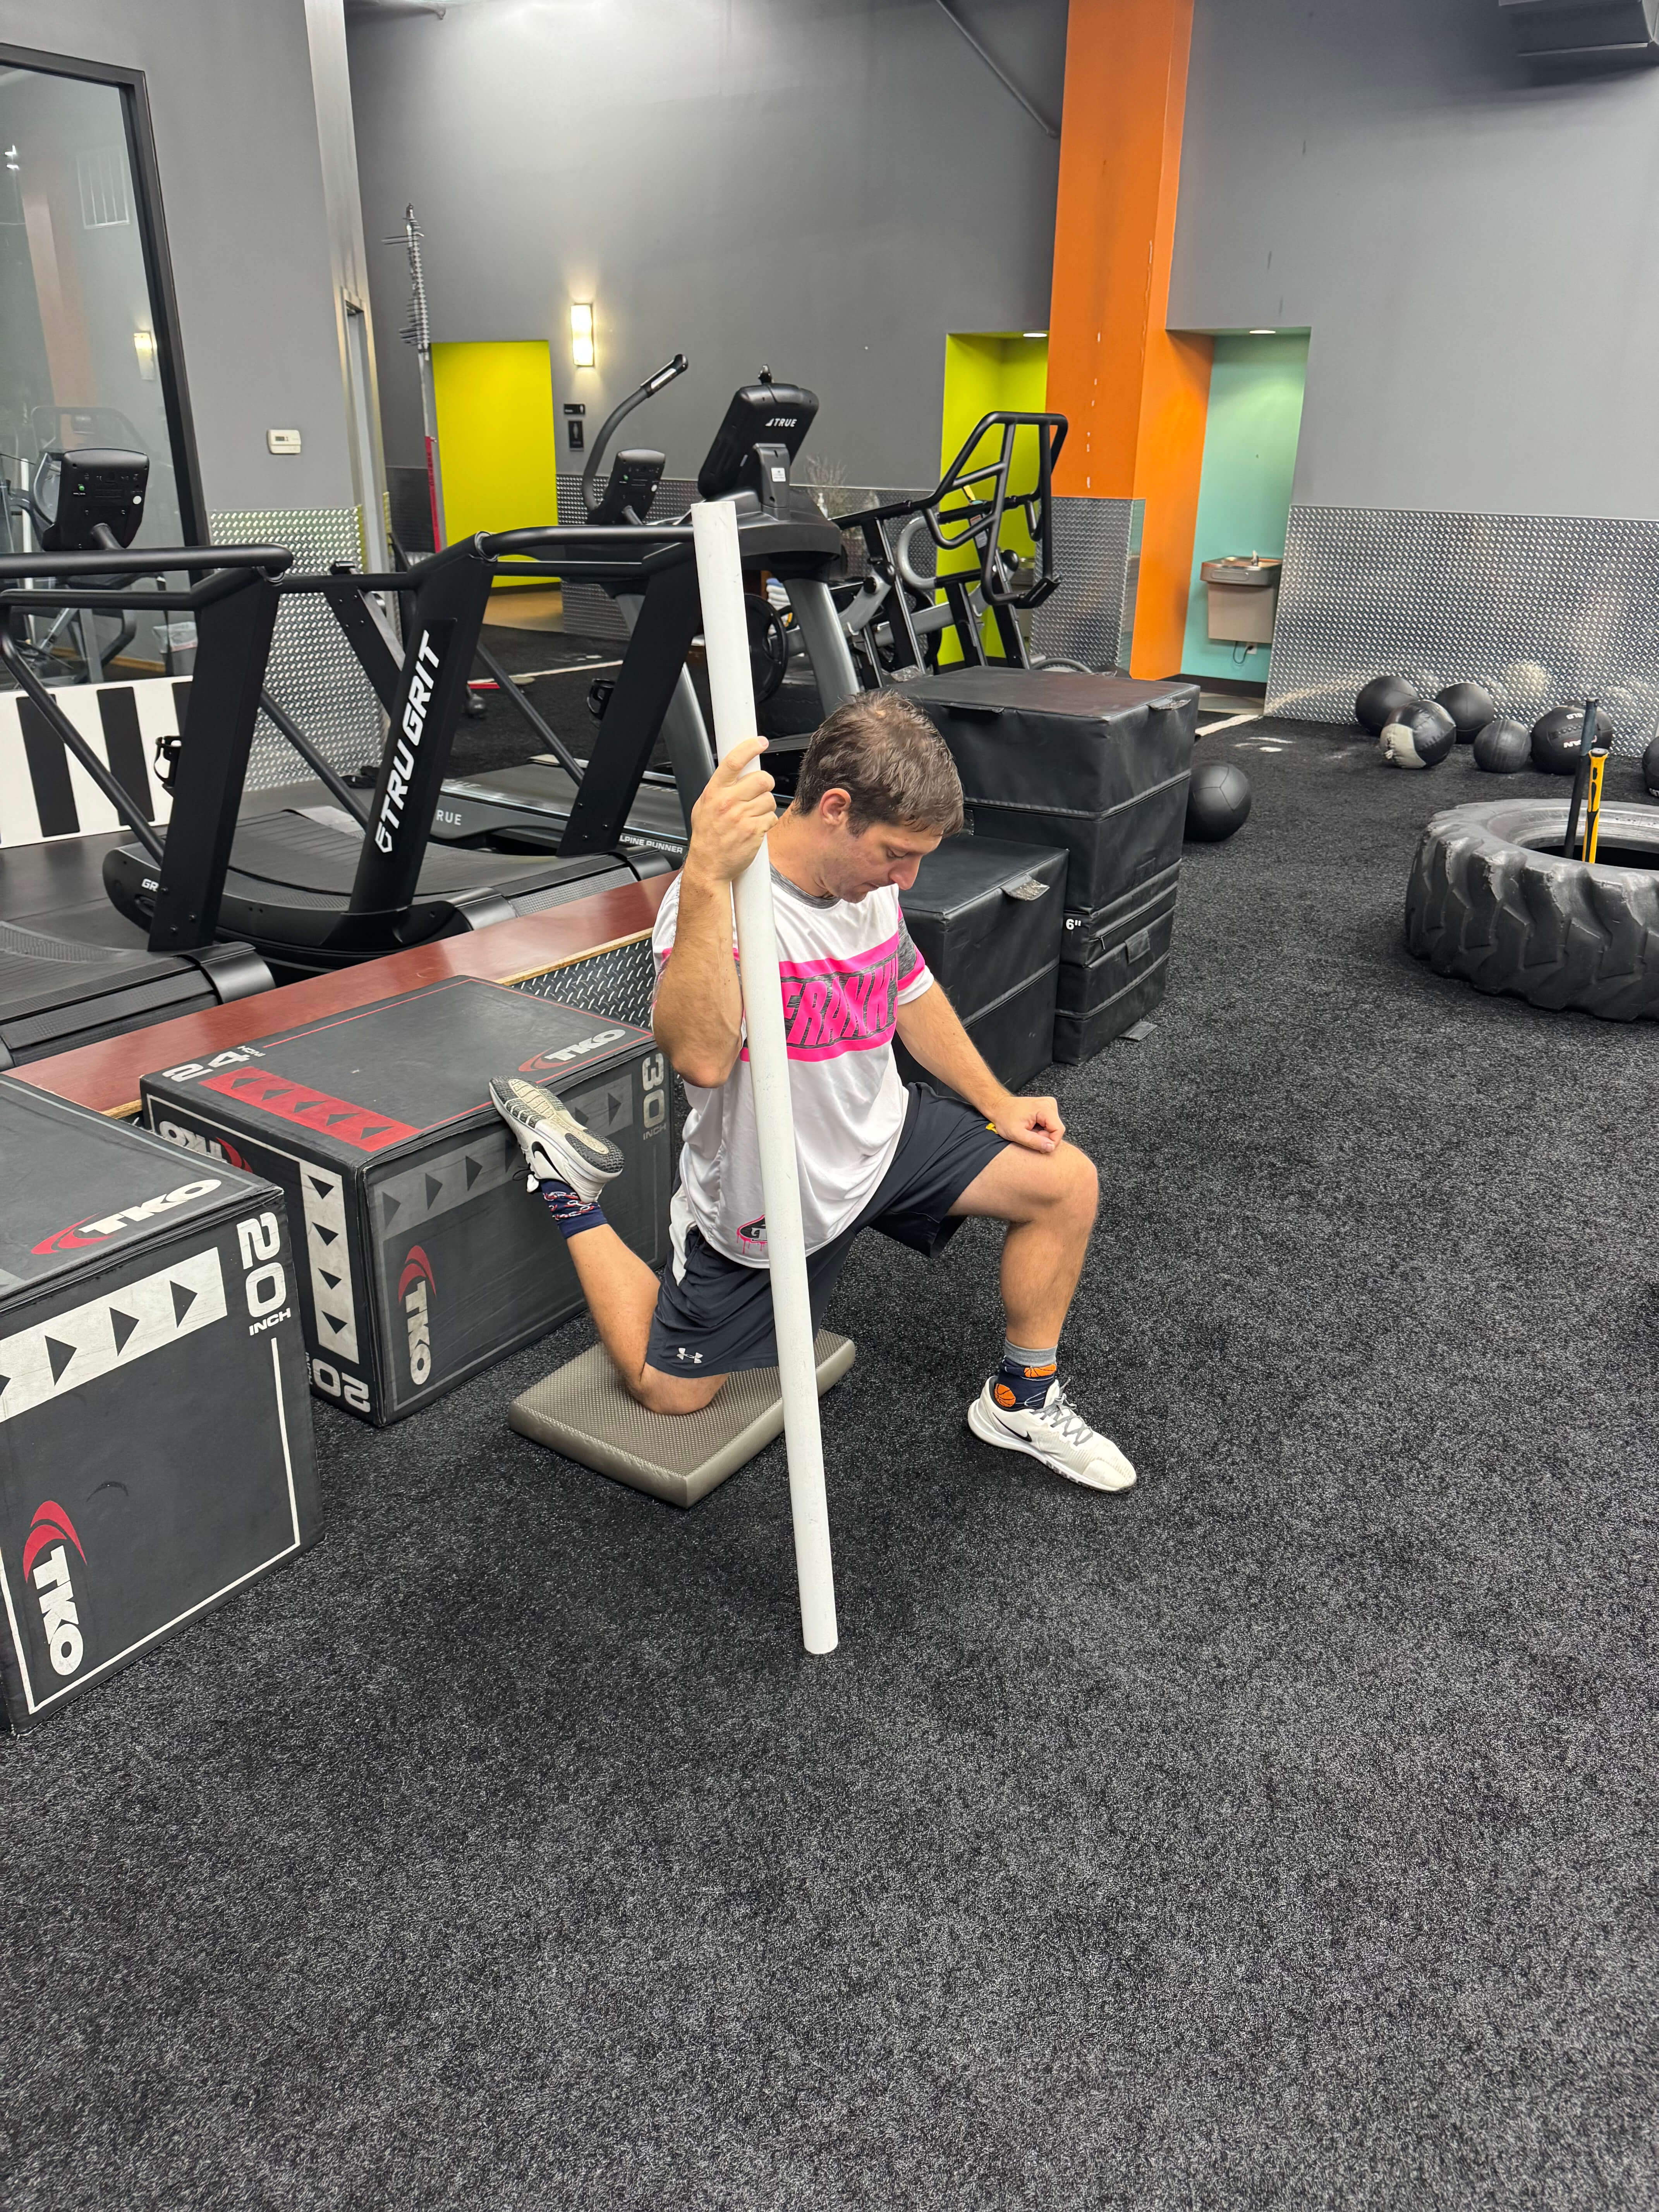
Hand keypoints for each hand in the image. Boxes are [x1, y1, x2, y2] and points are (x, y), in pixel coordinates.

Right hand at [685, 736, 775, 885]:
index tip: (760, 742)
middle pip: (761, 778)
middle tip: (760, 791)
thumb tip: (736, 770)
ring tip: (752, 816)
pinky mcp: (754, 831)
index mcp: (714, 792)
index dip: (749, 748)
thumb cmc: (707, 837)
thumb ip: (720, 788)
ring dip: (765, 807)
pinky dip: (767, 823)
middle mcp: (727, 802)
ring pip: (769, 799)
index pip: (733, 762)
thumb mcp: (704, 806)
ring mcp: (741, 817)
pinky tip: (756, 828)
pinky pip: (771, 818)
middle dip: (765, 784)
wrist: (709, 866)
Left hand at [989, 1093, 1063, 1152]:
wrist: (999, 1107)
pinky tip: (1032, 1127)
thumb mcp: (1017, 1134)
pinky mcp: (1046, 1107)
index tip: (1037, 1143)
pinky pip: (1050, 1124)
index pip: (1058, 1130)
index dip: (1050, 1141)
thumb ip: (1034, 1142)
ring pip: (1054, 1127)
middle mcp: (1049, 1104)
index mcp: (1044, 1108)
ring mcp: (1049, 1104)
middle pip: (1057, 1129)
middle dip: (1045, 1138)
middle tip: (1030, 1136)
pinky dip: (1042, 1129)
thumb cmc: (1004, 1118)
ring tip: (1029, 1131)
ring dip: (1043, 1134)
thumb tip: (1050, 1147)